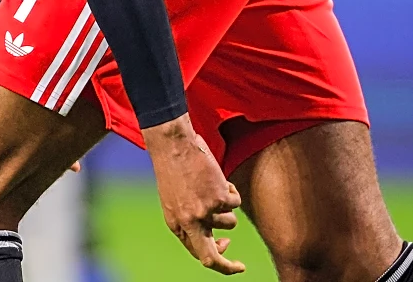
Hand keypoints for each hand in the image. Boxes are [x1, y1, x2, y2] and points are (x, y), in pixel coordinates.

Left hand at [143, 114, 244, 274]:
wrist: (173, 144)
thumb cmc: (174, 168)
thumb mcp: (175, 201)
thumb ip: (192, 222)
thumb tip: (220, 242)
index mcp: (176, 224)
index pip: (198, 254)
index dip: (215, 255)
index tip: (225, 246)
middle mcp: (189, 222)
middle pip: (212, 259)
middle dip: (228, 267)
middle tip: (240, 267)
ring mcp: (205, 212)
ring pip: (230, 223)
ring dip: (228, 206)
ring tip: (215, 186)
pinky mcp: (219, 198)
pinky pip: (236, 202)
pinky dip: (231, 190)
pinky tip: (218, 178)